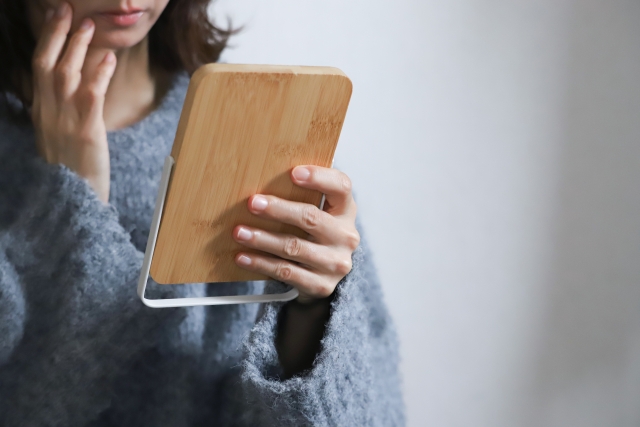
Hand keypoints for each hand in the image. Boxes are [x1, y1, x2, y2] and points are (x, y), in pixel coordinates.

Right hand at [31, 2, 116, 203]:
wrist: (74, 202)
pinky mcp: (85, 132)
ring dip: (77, 46)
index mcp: (41, 114)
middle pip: (47, 64)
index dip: (45, 42)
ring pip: (65, 73)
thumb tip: (73, 88)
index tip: (54, 20)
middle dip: (55, 34)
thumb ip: (60, 113)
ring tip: (89, 24)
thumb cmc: (72, 172)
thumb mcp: (59, 138)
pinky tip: (108, 58)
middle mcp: (47, 114)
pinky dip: (98, 73)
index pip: (38, 69)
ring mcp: (64, 122)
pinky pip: (90, 95)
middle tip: (68, 9)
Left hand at [233, 166, 359, 303]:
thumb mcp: (319, 213)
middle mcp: (345, 236)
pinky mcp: (321, 286)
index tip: (294, 173)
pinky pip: (286, 272)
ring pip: (294, 247)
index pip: (341, 186)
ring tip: (239, 232)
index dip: (319, 177)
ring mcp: (335, 263)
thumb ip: (302, 196)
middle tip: (253, 203)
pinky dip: (261, 263)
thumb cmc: (315, 234)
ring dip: (262, 239)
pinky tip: (243, 257)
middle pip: (311, 218)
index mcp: (346, 210)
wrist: (325, 275)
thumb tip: (262, 179)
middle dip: (278, 210)